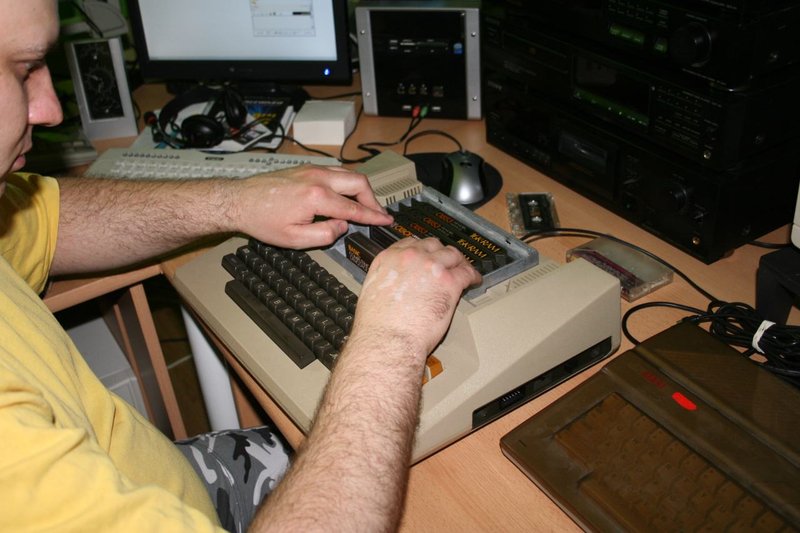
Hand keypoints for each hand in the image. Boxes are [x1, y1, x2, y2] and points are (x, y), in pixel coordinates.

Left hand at [234, 165, 391, 248]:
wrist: (239, 201)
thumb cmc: (262, 220)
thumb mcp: (294, 239)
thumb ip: (324, 235)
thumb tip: (342, 227)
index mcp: (316, 197)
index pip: (354, 209)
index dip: (373, 217)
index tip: (386, 221)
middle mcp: (318, 178)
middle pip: (359, 183)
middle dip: (373, 199)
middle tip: (377, 214)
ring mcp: (312, 170)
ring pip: (349, 174)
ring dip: (361, 189)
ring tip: (365, 205)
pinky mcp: (306, 167)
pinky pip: (336, 171)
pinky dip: (348, 182)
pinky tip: (346, 194)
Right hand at [351, 238, 481, 359]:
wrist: (388, 340)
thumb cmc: (378, 325)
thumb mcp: (372, 291)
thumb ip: (387, 279)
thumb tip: (397, 283)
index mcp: (389, 258)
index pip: (411, 243)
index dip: (423, 250)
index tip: (428, 255)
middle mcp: (410, 257)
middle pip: (433, 245)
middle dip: (441, 254)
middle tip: (447, 263)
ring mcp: (431, 267)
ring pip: (452, 255)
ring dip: (458, 262)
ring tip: (464, 269)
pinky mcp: (449, 282)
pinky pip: (466, 272)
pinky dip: (472, 276)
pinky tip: (473, 280)